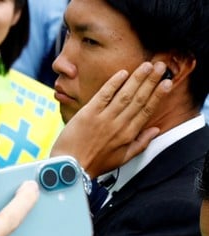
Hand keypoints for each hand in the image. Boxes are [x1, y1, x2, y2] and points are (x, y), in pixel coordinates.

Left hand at [52, 61, 169, 176]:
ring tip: (147, 65)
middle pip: (139, 98)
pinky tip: (122, 73)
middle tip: (161, 66)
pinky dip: (113, 83)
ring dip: (137, 78)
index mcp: (128, 134)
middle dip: (151, 81)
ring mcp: (103, 118)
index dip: (159, 95)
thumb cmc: (94, 164)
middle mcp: (118, 125)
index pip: (147, 110)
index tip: (167, 82)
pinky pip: (103, 95)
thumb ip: (141, 143)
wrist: (70, 167)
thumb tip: (156, 130)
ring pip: (125, 94)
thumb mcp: (122, 158)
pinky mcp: (87, 114)